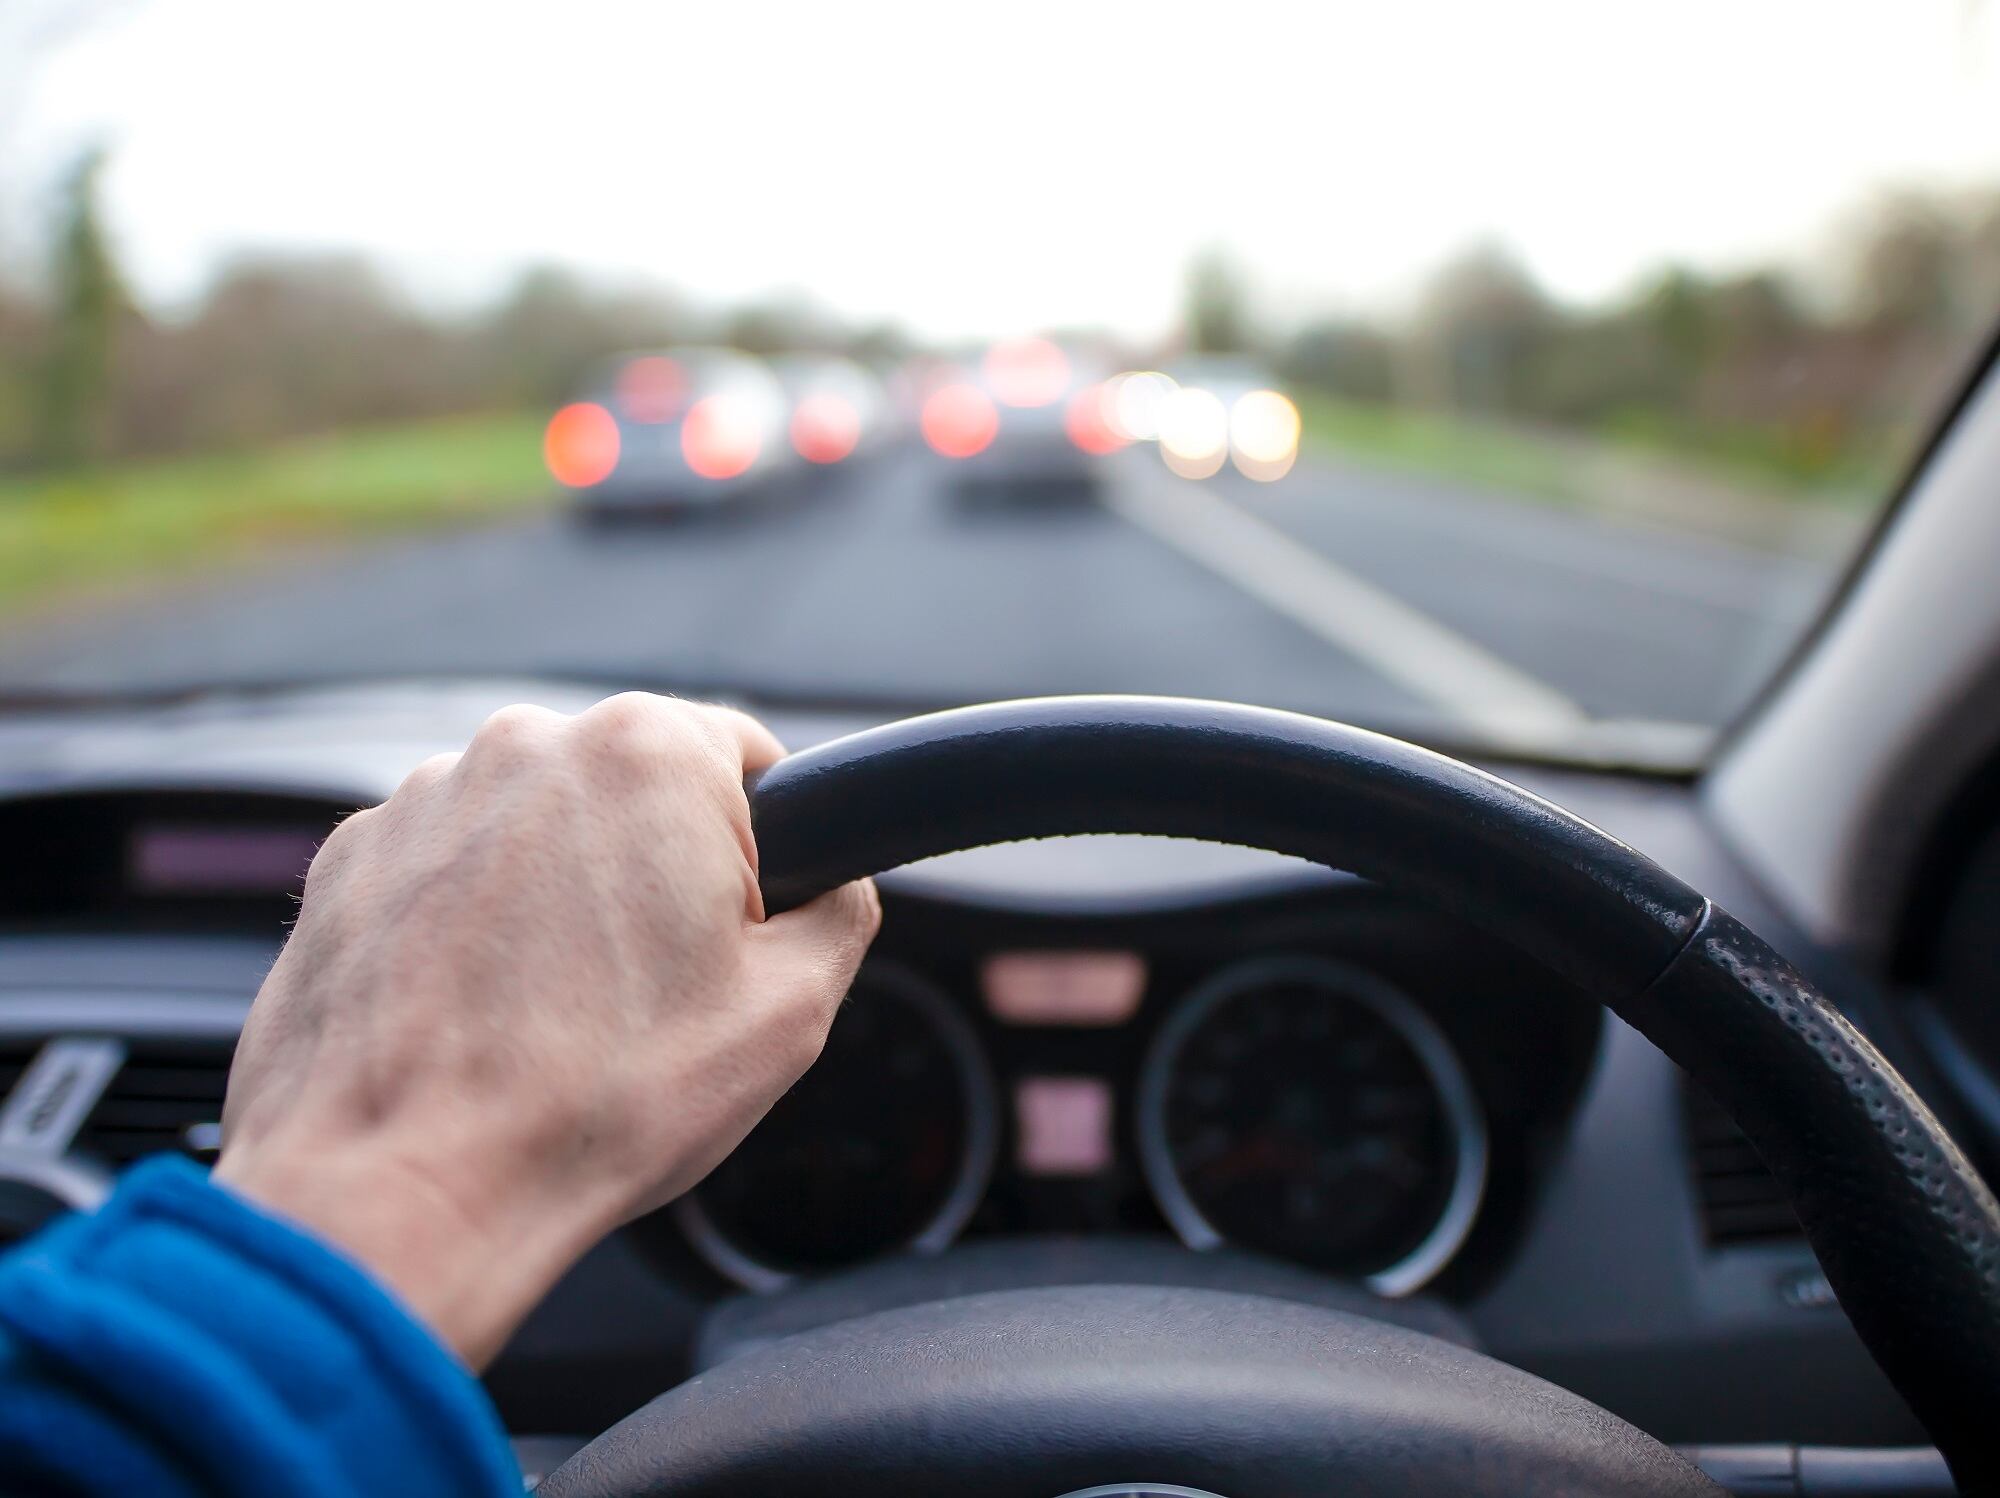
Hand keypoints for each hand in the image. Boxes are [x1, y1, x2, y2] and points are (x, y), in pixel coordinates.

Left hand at [212, 694, 879, 1367]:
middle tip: (655, 989)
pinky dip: (471, 924)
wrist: (403, 1190)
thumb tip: (832, 887)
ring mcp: (424, 797)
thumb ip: (841, 912)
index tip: (741, 924)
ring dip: (559, 896)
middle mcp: (527, 745)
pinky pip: (448, 867)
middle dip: (656, 869)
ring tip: (557, 1015)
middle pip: (635, 787)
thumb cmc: (591, 1103)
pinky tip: (484, 1014)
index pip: (749, 756)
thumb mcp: (790, 1014)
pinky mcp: (351, 857)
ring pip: (537, 827)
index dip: (767, 849)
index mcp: (648, 752)